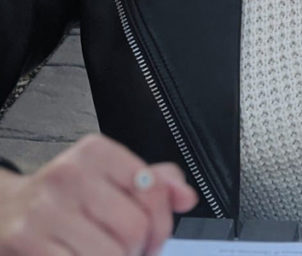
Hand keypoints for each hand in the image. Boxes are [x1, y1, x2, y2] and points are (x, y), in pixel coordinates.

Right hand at [0, 134, 196, 255]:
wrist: (3, 210)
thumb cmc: (63, 197)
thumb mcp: (107, 177)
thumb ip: (153, 183)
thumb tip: (187, 196)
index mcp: (95, 152)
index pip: (152, 187)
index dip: (161, 222)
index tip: (154, 235)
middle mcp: (70, 175)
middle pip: (135, 228)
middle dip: (139, 251)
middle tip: (130, 252)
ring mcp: (45, 211)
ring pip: (112, 254)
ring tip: (106, 255)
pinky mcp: (27, 242)